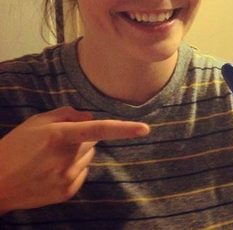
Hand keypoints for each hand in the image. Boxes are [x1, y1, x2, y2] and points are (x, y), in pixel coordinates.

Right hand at [0, 106, 149, 213]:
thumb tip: (90, 115)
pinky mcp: (67, 191)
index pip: (98, 129)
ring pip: (89, 157)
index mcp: (59, 136)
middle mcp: (66, 158)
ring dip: (78, 154)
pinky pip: (83, 173)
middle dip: (82, 138)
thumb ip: (67, 114)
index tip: (144, 129)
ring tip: (51, 158)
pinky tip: (52, 171)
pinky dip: (73, 169)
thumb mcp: (36, 122)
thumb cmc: (15, 147)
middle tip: (58, 142)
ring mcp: (67, 177)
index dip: (124, 129)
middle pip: (93, 141)